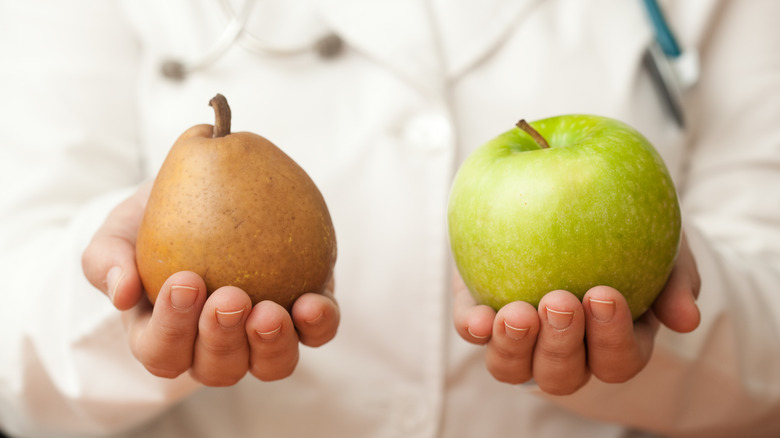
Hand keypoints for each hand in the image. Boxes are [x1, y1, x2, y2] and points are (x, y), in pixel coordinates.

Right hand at [82, 182, 339, 385]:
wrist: (210, 190)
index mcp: (166, 336)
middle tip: (229, 298)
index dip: (173, 328)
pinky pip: (316, 332)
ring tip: (270, 311)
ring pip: (270, 365)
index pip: (163, 352)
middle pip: (218, 367)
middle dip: (222, 339)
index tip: (185, 281)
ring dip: (271, 344)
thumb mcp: (121, 230)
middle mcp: (216, 347)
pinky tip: (313, 301)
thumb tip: (121, 293)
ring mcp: (262, 335)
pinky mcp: (303, 313)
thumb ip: (107, 258)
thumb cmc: (155, 218)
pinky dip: (318, 324)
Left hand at [453, 234, 699, 394]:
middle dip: (562, 345)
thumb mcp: (663, 242)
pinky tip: (479, 319)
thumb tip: (686, 320)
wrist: (565, 195)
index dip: (612, 338)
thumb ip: (676, 277)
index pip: (618, 360)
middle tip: (560, 301)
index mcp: (612, 342)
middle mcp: (564, 352)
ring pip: (513, 368)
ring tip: (517, 314)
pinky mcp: (482, 314)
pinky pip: (474, 332)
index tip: (604, 294)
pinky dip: (475, 330)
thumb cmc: (628, 227)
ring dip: (515, 349)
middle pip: (563, 375)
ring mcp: (519, 339)